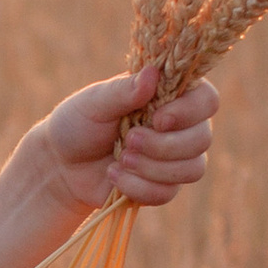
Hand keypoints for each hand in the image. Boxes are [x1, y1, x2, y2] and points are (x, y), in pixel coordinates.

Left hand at [36, 66, 219, 213]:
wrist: (61, 165)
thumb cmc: (78, 124)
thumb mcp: (94, 103)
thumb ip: (123, 90)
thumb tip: (152, 73)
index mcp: (169, 96)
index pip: (207, 100)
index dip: (189, 112)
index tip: (157, 119)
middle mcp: (180, 126)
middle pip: (203, 139)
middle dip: (163, 145)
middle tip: (128, 140)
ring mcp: (174, 159)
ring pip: (192, 169)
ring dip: (152, 168)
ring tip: (120, 160)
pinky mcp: (163, 186)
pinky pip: (168, 193)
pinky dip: (138, 187)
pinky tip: (115, 176)